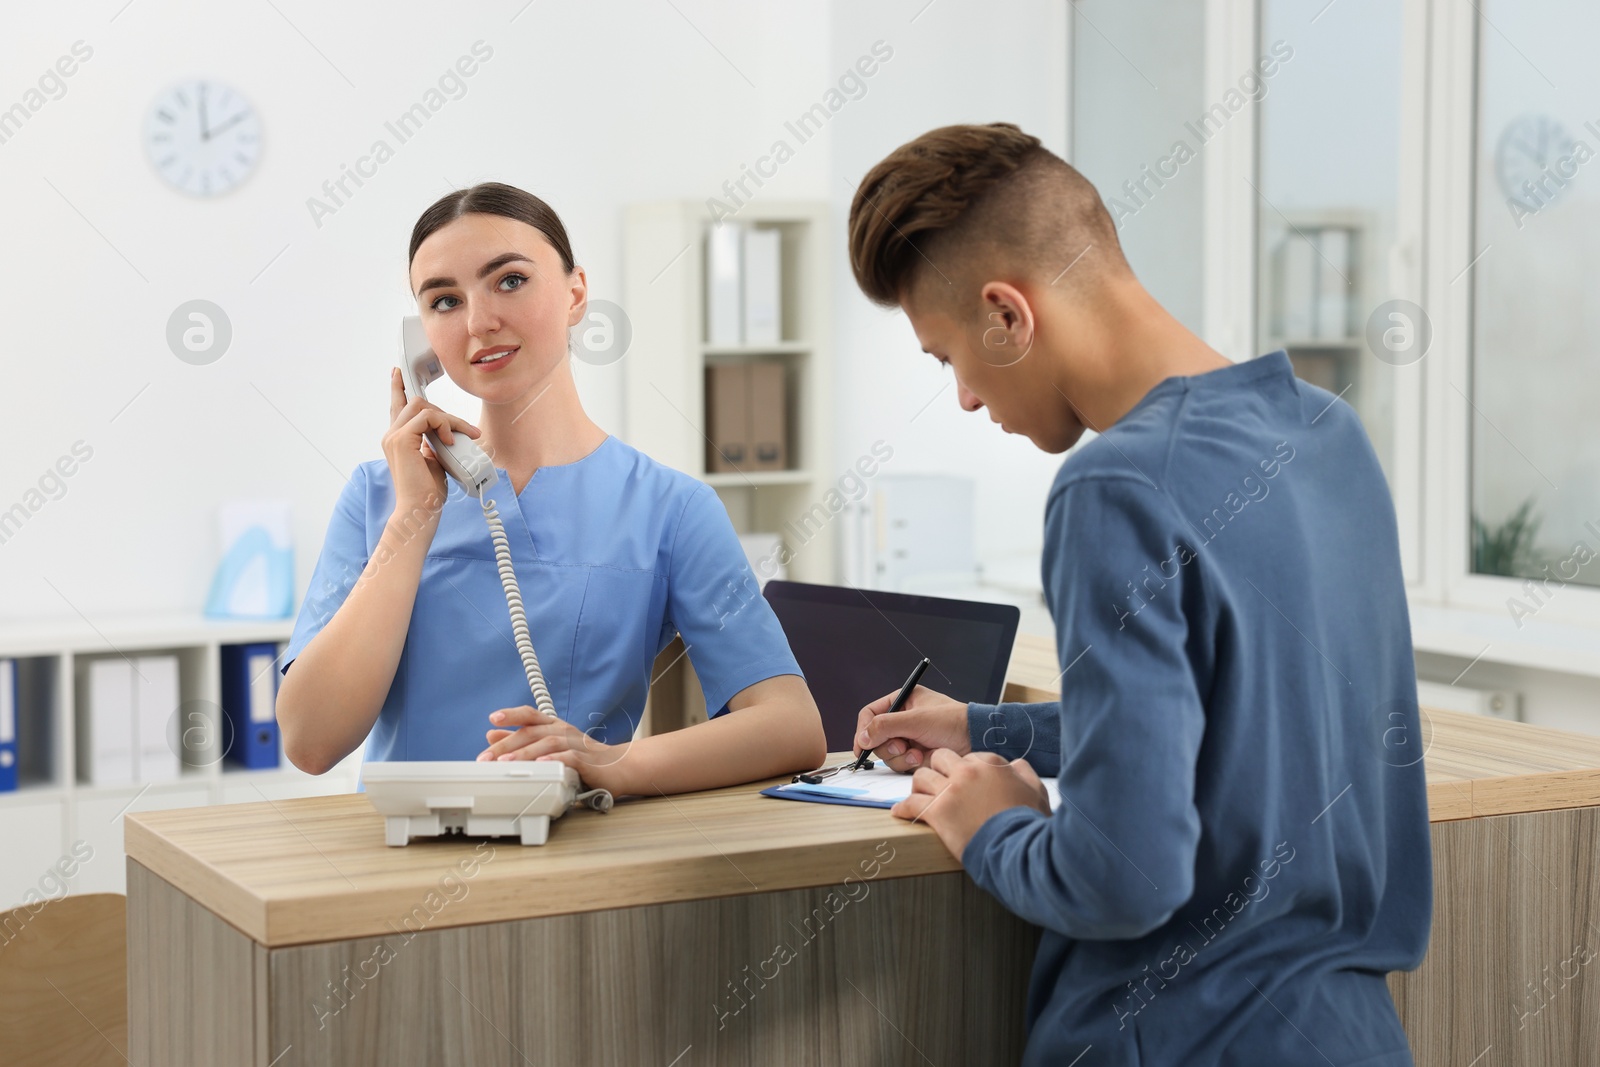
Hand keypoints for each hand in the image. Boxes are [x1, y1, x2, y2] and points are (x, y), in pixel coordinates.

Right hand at [385, 367, 481, 517]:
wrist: (419, 511)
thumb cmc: (428, 493)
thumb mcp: (436, 461)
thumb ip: (436, 443)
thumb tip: (450, 434)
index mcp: (398, 439)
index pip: (397, 406)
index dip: (398, 387)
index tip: (397, 373)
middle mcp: (392, 435)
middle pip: (416, 402)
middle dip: (445, 413)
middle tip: (466, 431)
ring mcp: (394, 437)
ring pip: (423, 407)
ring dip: (449, 419)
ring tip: (462, 437)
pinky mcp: (401, 440)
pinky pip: (427, 417)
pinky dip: (444, 425)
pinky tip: (450, 440)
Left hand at [478, 705, 627, 793]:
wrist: (619, 766)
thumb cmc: (583, 756)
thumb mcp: (549, 745)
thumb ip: (521, 740)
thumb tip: (492, 733)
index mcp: (553, 725)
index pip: (530, 714)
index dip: (512, 714)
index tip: (493, 718)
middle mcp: (563, 731)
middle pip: (532, 732)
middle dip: (507, 744)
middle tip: (486, 757)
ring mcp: (576, 744)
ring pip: (547, 743)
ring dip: (525, 753)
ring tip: (506, 763)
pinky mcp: (587, 760)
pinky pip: (569, 758)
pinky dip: (554, 760)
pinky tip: (541, 765)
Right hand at [853, 684, 969, 772]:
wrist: (978, 740)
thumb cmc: (952, 721)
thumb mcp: (916, 720)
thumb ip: (886, 726)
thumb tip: (863, 737)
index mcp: (902, 701)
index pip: (871, 714)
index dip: (863, 730)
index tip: (862, 746)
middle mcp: (903, 719)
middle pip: (876, 737)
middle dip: (887, 745)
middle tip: (901, 746)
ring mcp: (909, 738)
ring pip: (887, 753)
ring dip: (900, 756)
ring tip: (917, 753)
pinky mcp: (916, 754)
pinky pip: (900, 763)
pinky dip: (909, 763)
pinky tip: (924, 758)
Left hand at [891, 750, 1050, 858]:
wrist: (1017, 846)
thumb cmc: (1027, 822)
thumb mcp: (1036, 791)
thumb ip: (1024, 772)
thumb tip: (1016, 764)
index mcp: (990, 764)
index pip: (969, 757)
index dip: (965, 769)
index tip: (963, 781)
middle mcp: (968, 772)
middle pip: (940, 758)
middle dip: (938, 769)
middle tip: (938, 783)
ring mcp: (951, 790)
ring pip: (921, 776)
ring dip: (920, 786)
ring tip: (919, 796)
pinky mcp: (938, 811)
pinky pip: (911, 804)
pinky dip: (903, 808)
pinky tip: (900, 812)